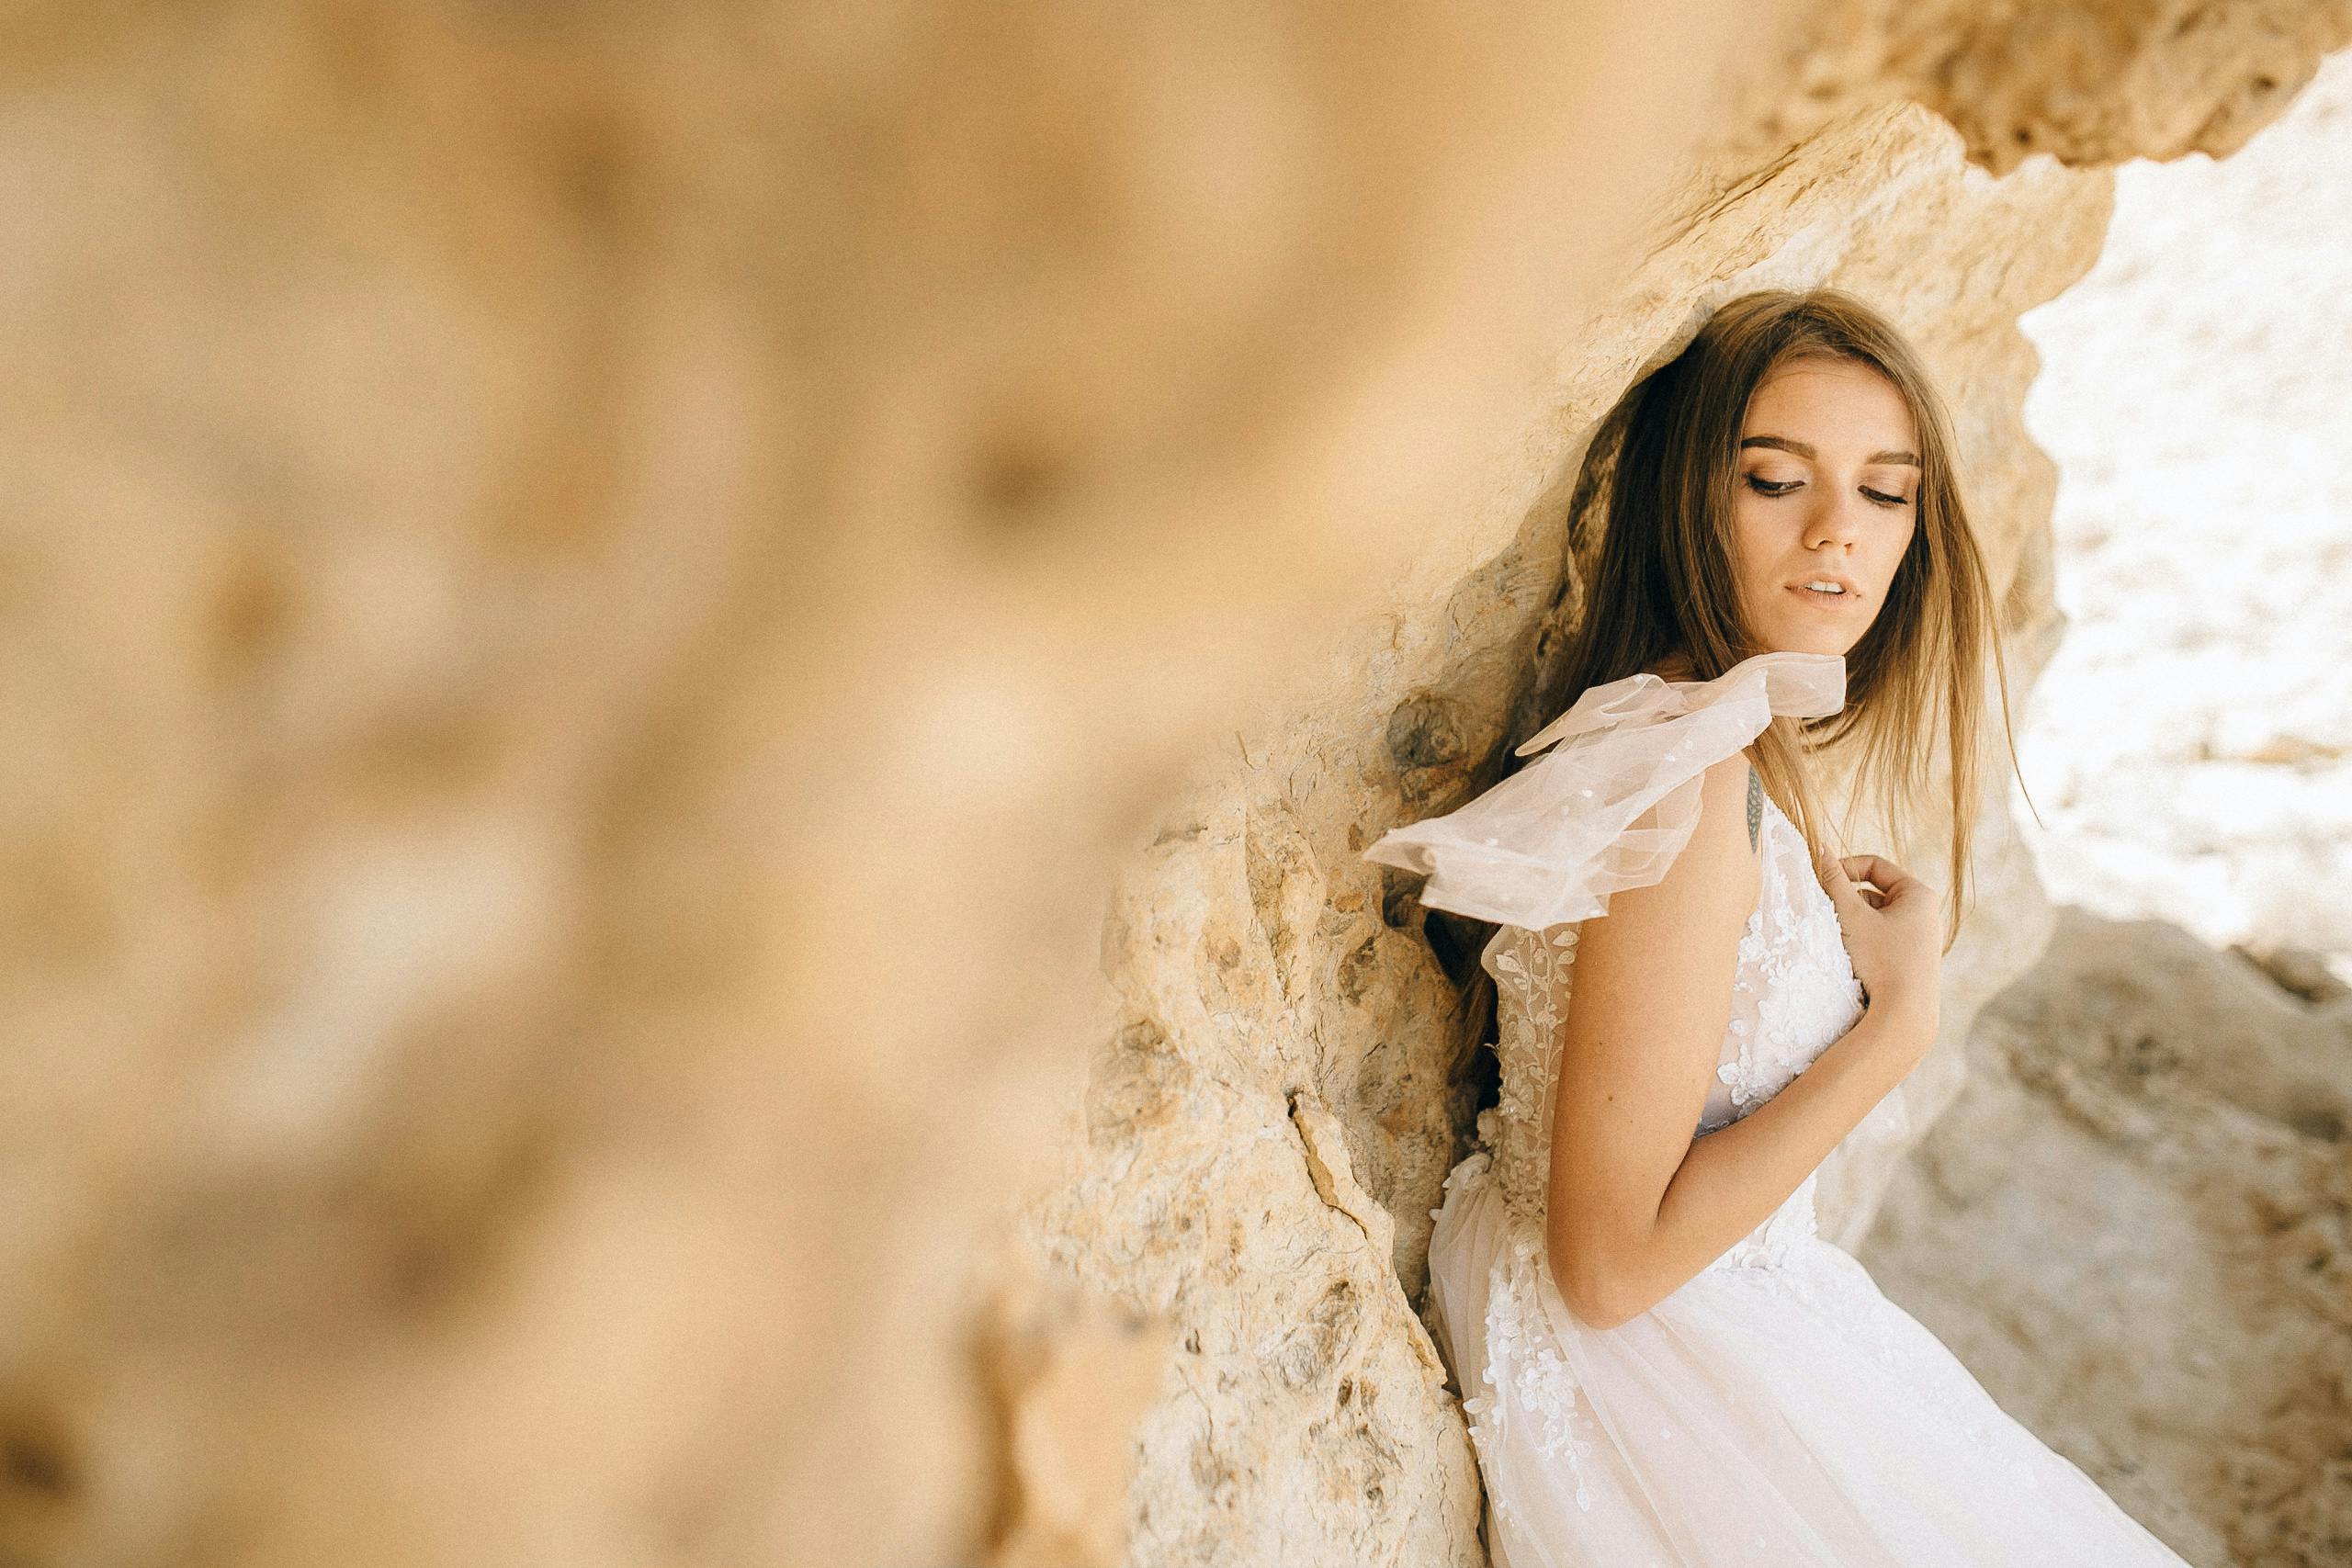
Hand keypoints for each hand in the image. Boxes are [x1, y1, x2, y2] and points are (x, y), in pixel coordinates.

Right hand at [1819, 852, 1943, 1055]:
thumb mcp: (1851, 916)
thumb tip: (1818, 847)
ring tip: (1837, 938)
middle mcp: (1925, 913)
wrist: (1904, 1015)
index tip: (1820, 883)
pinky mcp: (1911, 960)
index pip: (1874, 866)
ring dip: (1851, 921)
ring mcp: (1919, 938)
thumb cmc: (1881, 960)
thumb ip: (1833, 880)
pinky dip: (1862, 940)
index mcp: (1918, 894)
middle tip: (1824, 912)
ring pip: (1875, 917)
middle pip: (1873, 892)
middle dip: (1846, 900)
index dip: (1843, 869)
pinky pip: (1881, 938)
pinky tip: (1851, 957)